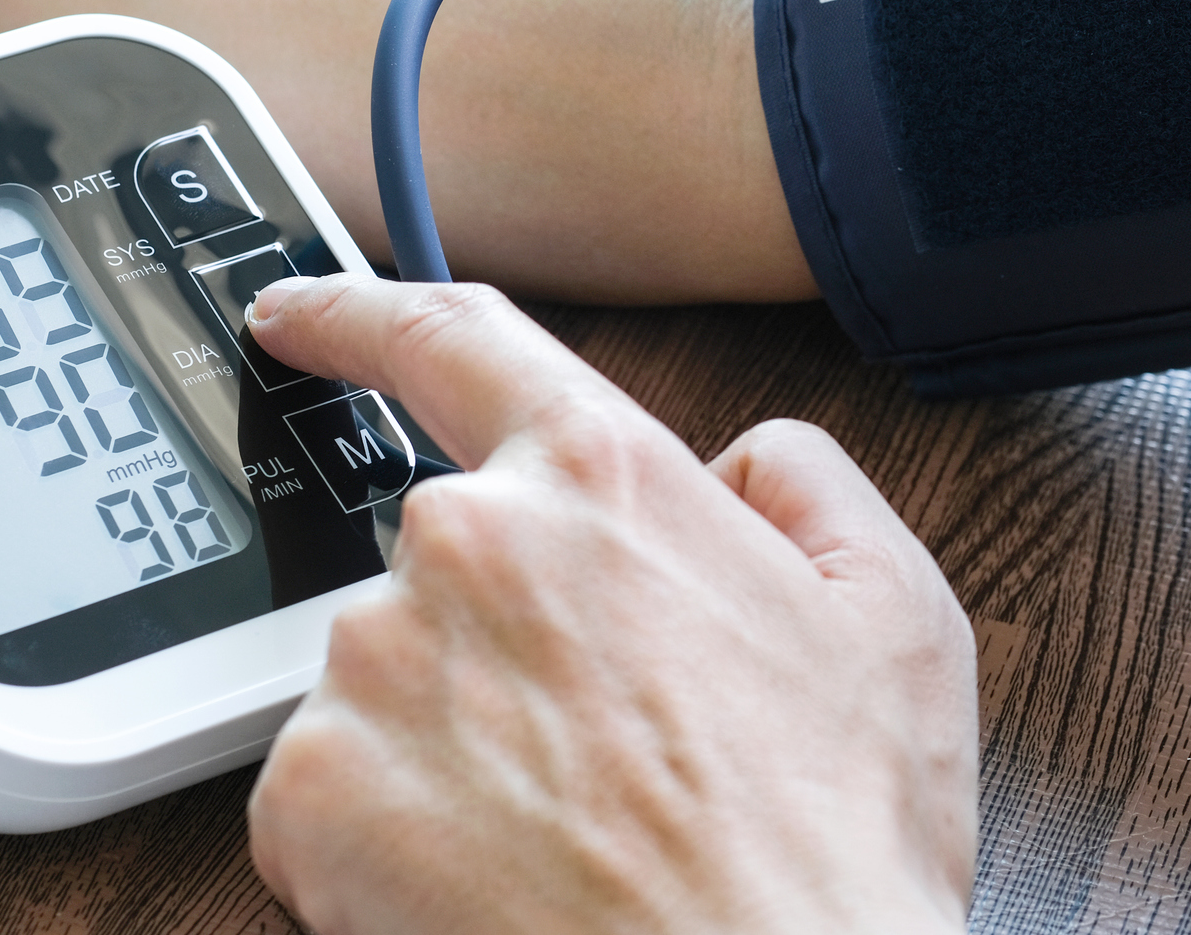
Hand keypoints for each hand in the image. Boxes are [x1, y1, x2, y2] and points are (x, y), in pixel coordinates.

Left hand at [244, 275, 976, 934]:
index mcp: (599, 476)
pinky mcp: (307, 791)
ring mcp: (373, 664)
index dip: (357, 313)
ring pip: (387, 680)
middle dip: (499, 635)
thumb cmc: (826, 849)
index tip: (295, 316)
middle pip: (441, 559)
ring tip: (560, 831)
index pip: (449, 339)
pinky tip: (488, 880)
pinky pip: (329, 790)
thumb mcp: (895, 619)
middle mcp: (466, 540)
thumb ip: (804, 485)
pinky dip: (387, 834)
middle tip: (594, 745)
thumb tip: (736, 470)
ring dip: (449, 740)